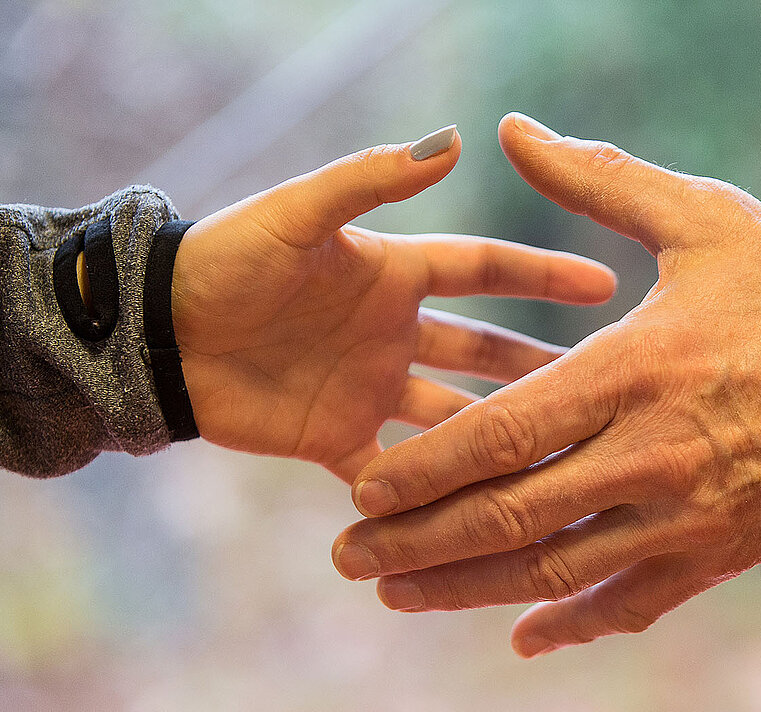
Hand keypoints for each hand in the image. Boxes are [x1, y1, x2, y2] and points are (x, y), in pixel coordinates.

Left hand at [170, 127, 616, 481]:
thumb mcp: (300, 214)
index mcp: (394, 276)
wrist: (155, 335)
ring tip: (557, 468)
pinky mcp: (340, 440)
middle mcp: (395, 334)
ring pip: (454, 423)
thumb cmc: (225, 261)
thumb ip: (371, 178)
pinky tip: (478, 521)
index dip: (543, 275)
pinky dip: (426, 500)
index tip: (605, 286)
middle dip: (540, 372)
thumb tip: (454, 140)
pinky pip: (395, 475)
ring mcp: (372, 390)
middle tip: (602, 393)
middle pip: (485, 354)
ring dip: (498, 445)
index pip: (486, 271)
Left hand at [334, 114, 760, 654]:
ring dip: (467, 591)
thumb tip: (514, 128)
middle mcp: (648, 454)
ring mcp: (686, 514)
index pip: (497, 434)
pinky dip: (574, 622)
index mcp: (632, 370)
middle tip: (347, 558)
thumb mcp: (707, 221)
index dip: (419, 468)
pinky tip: (523, 637)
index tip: (359, 486)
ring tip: (398, 596)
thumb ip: (602, 181)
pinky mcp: (723, 553)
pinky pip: (632, 602)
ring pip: (554, 570)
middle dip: (415, 542)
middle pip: (506, 516)